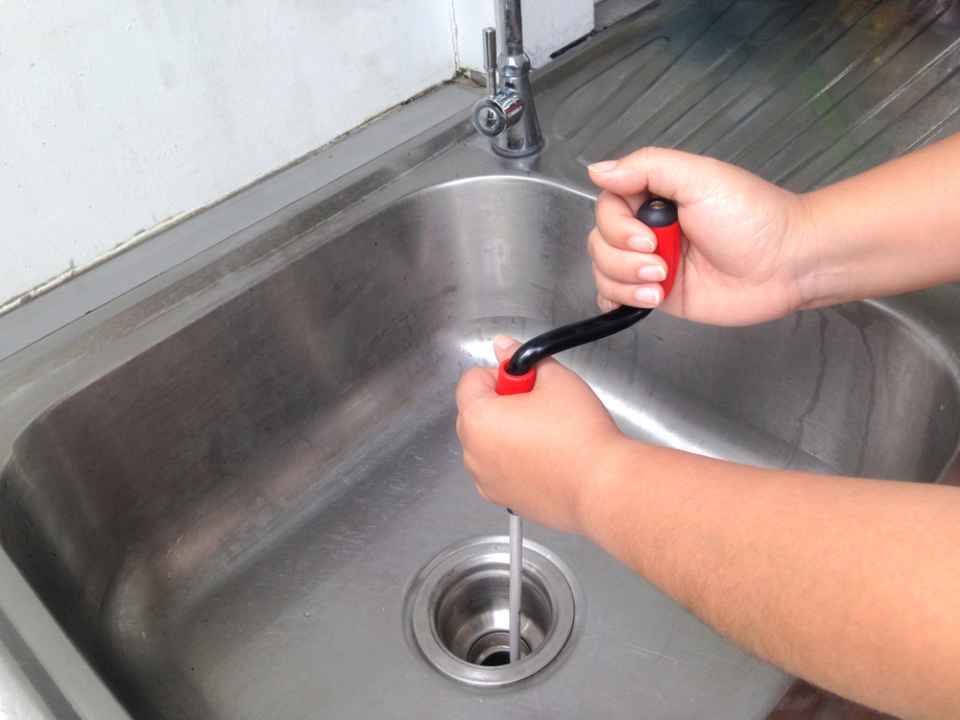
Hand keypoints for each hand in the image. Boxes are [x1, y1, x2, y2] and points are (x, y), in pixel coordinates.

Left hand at [455, 336, 622, 533]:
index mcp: (478, 418)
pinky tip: (545, 457)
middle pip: (476, 412)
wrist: (602, 487)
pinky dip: (514, 461)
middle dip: (502, 403)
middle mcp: (473, 453)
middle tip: (539, 405)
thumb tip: (505, 347)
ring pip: (487, 443)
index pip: (472, 380)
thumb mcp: (555, 379)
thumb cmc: (579, 436)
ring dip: (506, 433)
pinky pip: (499, 470)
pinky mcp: (503, 499)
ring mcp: (486, 480)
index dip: (501, 373)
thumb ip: (522, 359)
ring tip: (546, 434)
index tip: (526, 381)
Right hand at [588, 147, 813, 325]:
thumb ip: (646, 167)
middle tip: (661, 264)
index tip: (649, 238)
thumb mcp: (700, 177)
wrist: (787, 264)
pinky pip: (615, 297)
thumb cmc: (753, 216)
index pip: (607, 206)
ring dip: (625, 281)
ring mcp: (651, 263)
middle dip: (623, 257)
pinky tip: (644, 299)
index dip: (617, 227)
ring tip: (662, 284)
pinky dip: (618, 299)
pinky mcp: (658, 294)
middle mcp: (649, 227)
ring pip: (604, 270)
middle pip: (600, 241)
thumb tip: (596, 170)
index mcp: (655, 195)